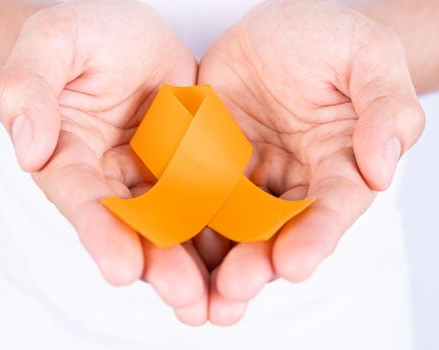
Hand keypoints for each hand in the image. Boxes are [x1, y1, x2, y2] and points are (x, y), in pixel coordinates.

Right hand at [0, 0, 208, 325]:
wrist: (126, 31)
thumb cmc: (83, 35)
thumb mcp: (52, 44)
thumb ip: (29, 91)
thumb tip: (29, 149)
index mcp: (70, 157)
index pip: (83, 200)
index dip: (101, 234)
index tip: (123, 270)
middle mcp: (112, 178)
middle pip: (134, 227)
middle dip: (159, 264)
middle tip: (186, 299)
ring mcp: (154, 175)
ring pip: (176, 223)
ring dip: (196, 263)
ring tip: (220, 302)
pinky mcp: (192, 165)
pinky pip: (211, 197)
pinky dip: (227, 227)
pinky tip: (250, 255)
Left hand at [197, 0, 423, 324]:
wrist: (274, 28)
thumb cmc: (328, 38)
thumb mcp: (367, 59)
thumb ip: (384, 111)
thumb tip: (383, 169)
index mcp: (335, 166)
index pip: (329, 209)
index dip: (314, 237)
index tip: (294, 264)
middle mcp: (288, 182)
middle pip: (273, 231)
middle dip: (255, 263)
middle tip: (233, 290)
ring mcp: (244, 176)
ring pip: (228, 225)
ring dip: (212, 262)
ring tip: (195, 298)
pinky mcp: (205, 162)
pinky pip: (188, 193)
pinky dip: (176, 221)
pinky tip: (161, 246)